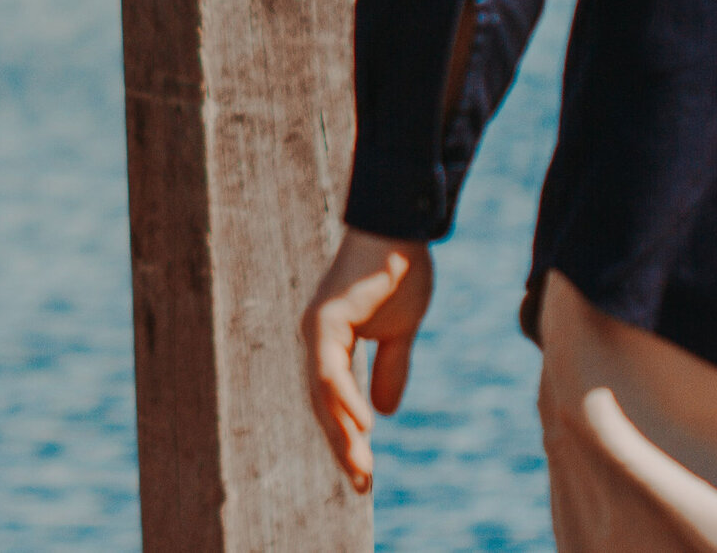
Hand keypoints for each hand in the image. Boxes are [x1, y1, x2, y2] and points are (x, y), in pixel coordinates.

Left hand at [300, 227, 434, 493]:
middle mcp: (317, 339)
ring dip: (343, 432)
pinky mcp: (326, 318)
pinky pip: (331, 367)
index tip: (365, 475)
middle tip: (362, 486)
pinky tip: (365, 425)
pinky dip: (345, 398)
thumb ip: (390, 369)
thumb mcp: (400, 333)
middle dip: (343, 446)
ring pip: (323, 393)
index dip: (348, 437)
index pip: (333, 402)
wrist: (400, 230)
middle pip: (323, 405)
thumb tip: (384, 411)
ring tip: (361, 468)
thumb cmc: (398, 274)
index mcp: (331, 344)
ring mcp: (317, 329)